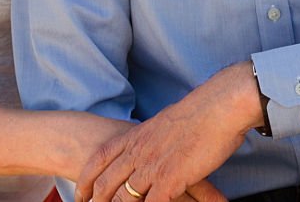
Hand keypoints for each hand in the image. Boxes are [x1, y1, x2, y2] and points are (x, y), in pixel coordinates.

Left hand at [75, 62, 258, 201]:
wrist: (218, 106)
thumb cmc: (201, 111)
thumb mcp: (166, 121)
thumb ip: (155, 134)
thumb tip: (155, 139)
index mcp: (137, 135)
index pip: (101, 157)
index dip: (87, 178)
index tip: (81, 193)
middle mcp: (139, 152)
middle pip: (106, 182)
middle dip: (96, 200)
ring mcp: (152, 167)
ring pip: (123, 198)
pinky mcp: (169, 180)